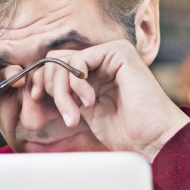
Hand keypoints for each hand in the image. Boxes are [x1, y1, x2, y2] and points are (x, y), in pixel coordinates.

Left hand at [33, 40, 189, 160]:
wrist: (154, 138)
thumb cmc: (126, 131)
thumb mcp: (85, 110)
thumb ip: (67, 93)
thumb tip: (36, 81)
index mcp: (97, 69)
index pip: (56, 65)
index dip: (40, 81)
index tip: (35, 99)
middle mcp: (104, 58)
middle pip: (56, 59)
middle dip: (51, 88)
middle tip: (66, 114)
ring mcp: (112, 52)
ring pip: (64, 60)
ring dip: (62, 91)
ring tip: (75, 114)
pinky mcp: (119, 52)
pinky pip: (79, 61)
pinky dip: (76, 84)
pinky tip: (89, 102)